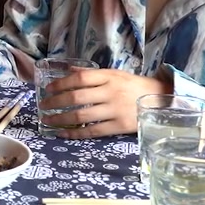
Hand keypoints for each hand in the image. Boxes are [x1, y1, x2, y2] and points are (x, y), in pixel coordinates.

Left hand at [40, 69, 168, 137]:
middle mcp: (110, 92)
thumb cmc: (134, 86)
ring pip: (81, 116)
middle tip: (43, 106)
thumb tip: (68, 70)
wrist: (162, 100)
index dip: (61, 83)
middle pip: (77, 97)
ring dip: (61, 119)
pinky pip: (93, 131)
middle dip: (55, 102)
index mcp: (109, 76)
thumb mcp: (115, 74)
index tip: (47, 89)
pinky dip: (76, 133)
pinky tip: (64, 134)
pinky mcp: (119, 126)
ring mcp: (115, 110)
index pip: (80, 78)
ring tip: (48, 120)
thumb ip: (92, 74)